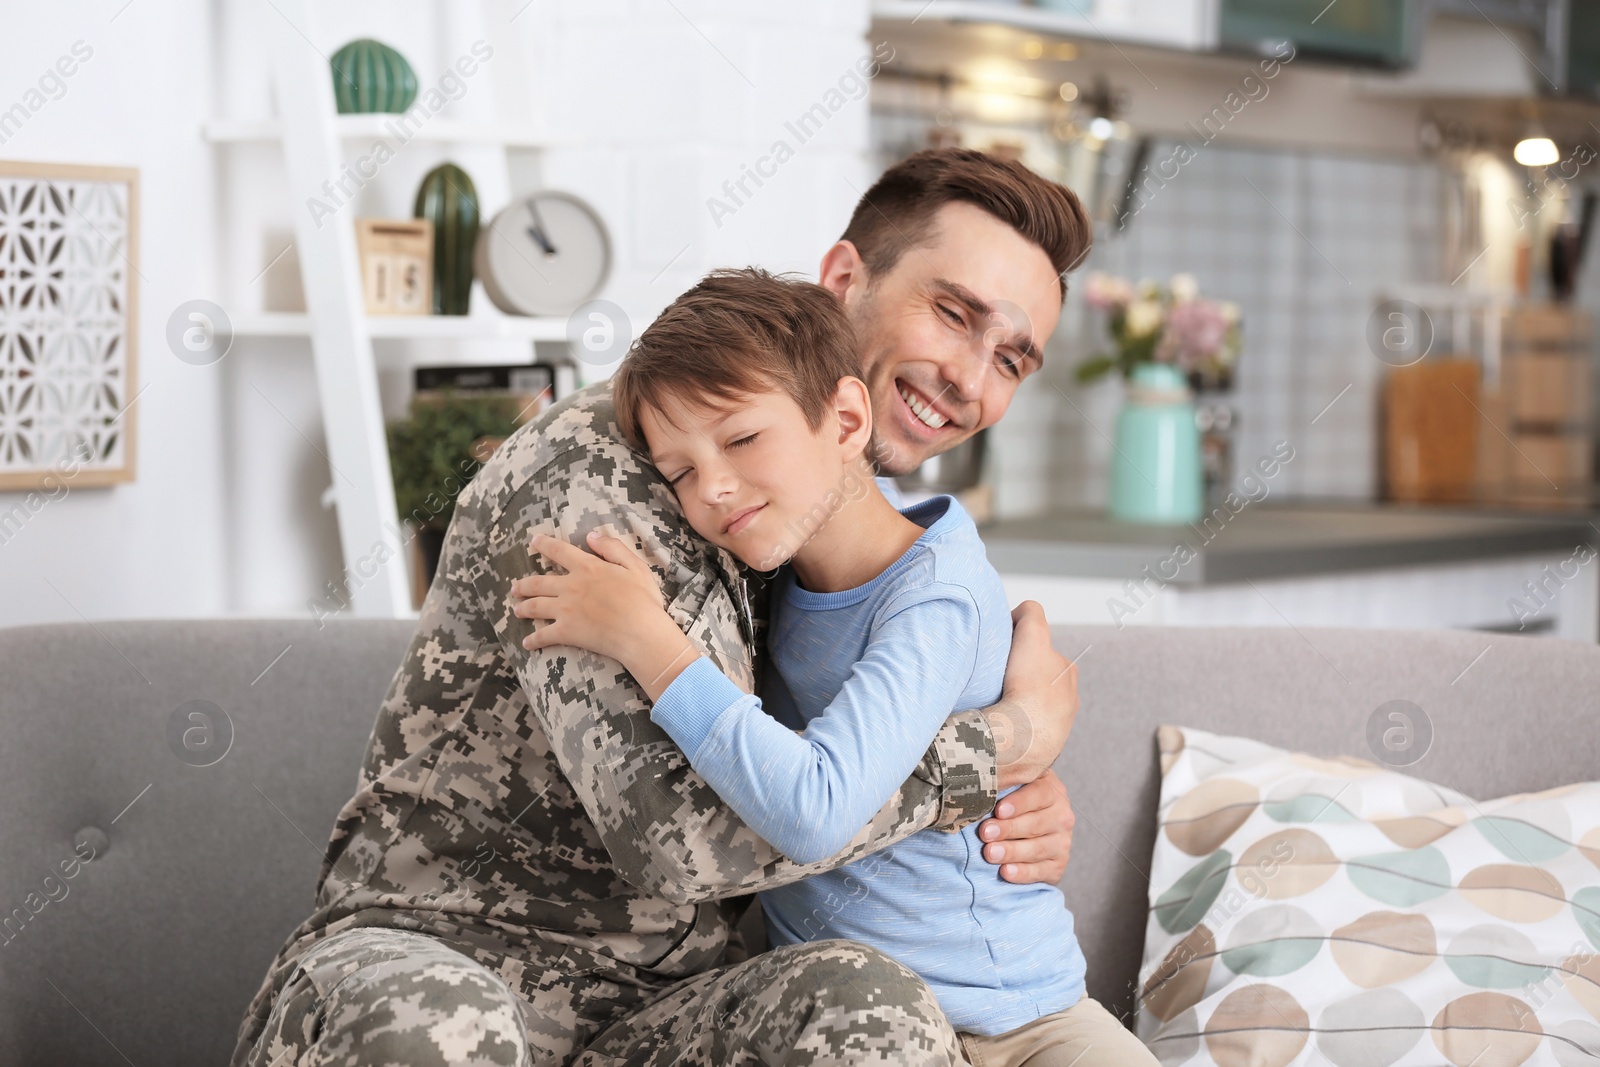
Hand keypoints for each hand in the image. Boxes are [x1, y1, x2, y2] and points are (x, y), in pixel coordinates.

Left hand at [511, 531, 696, 697]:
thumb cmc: (642, 600)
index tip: (533, 541)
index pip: (559, 551)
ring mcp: (565, 610)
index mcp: (587, 567)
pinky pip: (543, 635)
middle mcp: (570, 586)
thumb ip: (612, 547)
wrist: (640, 632)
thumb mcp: (635, 565)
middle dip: (523, 584)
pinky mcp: (565, 632)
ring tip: (516, 610)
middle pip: (538, 582)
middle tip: (515, 587)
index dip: (544, 544)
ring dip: (523, 608)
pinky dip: (533, 639)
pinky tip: (526, 643)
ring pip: (535, 606)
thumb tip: (591, 535)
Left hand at [977, 769, 1073, 883]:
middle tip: (985, 833)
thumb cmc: (1011, 800)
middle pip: (1035, 824)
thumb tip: (979, 787)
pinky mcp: (1058, 865)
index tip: (998, 811)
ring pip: (1038, 849)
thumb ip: (1003, 783)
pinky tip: (1005, 871)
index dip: (1019, 803)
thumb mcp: (1012, 785)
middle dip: (1009, 829)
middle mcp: (1062, 816)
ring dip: (1012, 852)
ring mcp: (1062, 842)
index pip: (1038, 794)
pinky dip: (1023, 873)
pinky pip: (1041, 871)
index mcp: (1052, 791)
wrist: (1028, 825)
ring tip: (990, 853)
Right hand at [985, 601, 1077, 789]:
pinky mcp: (1039, 752)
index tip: (1008, 657)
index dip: (1023, 650)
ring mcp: (1054, 729)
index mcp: (1068, 674)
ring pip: (1029, 710)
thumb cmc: (1028, 688)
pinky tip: (1000, 725)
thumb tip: (1021, 613)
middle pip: (1037, 682)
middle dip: (1020, 679)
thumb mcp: (1032, 634)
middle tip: (999, 681)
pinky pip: (1022, 734)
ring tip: (997, 705)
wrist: (1022, 737)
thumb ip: (1030, 613)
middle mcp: (1067, 702)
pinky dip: (1012, 728)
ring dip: (1016, 706)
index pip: (1043, 654)